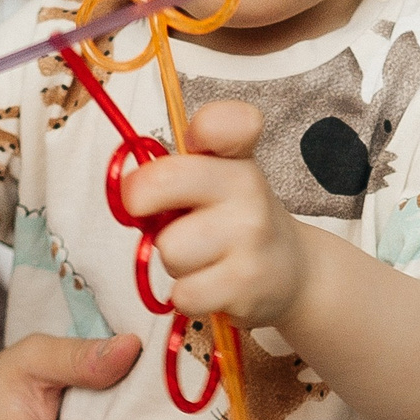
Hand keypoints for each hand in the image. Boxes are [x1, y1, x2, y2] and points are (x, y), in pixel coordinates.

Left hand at [121, 100, 309, 326]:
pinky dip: (188, 295)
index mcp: (236, 155)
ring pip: (169, 250)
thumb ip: (173, 169)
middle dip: (144, 206)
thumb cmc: (235, 219)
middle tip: (164, 217)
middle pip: (157, 186)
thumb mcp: (217, 177)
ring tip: (202, 257)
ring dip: (175, 261)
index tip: (197, 140)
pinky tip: (213, 284)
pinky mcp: (245, 285)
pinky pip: (182, 294)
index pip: (225, 123)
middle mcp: (248, 188)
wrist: (292, 272)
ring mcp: (250, 237)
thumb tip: (126, 193)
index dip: (206, 127)